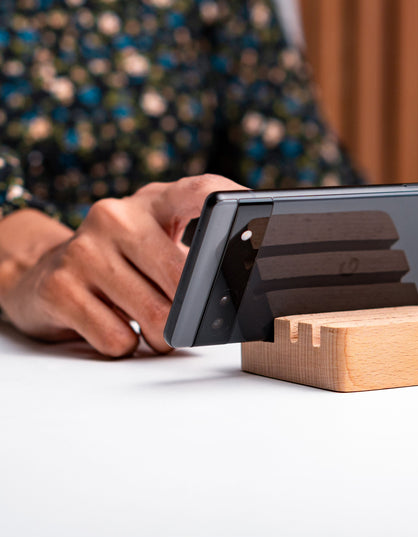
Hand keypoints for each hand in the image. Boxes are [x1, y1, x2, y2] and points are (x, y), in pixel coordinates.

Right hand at [0, 175, 243, 356]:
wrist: (44, 272)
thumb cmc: (119, 261)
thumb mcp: (156, 241)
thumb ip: (194, 252)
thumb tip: (246, 286)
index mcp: (151, 202)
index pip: (199, 190)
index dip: (232, 201)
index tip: (254, 223)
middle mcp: (115, 216)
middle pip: (182, 276)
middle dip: (191, 310)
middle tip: (187, 318)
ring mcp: (84, 249)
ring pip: (154, 315)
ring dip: (162, 336)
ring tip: (151, 325)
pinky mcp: (59, 286)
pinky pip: (117, 339)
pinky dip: (126, 345)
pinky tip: (113, 325)